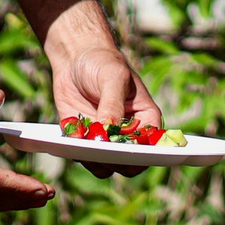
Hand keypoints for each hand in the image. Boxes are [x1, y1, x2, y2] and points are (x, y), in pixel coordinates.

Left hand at [51, 43, 166, 175]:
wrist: (75, 59)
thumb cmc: (103, 63)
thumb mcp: (113, 77)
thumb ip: (113, 104)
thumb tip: (109, 132)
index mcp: (146, 119)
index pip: (152, 146)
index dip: (144, 154)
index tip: (129, 152)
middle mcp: (128, 134)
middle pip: (129, 161)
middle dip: (116, 161)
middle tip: (102, 151)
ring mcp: (106, 139)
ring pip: (105, 165)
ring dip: (95, 160)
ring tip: (85, 144)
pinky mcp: (84, 140)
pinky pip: (84, 157)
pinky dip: (78, 153)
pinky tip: (73, 138)